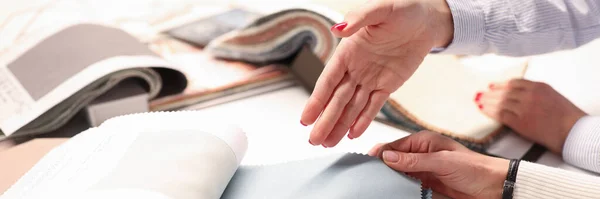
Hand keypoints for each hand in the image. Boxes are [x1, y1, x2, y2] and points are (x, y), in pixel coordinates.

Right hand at [301, 0, 453, 146]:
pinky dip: (362, 121)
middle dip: (325, 120)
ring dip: (339, 125)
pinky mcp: (386, 86)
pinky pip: (372, 107)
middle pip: (337, 99)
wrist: (426, 19)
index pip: (328, 80)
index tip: (306, 118)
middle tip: (314, 140)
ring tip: (328, 143)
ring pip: (352, 107)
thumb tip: (338, 29)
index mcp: (348, 51)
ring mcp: (370, 79)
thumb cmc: (402, 9)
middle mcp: (355, 68)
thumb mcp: (381, 9)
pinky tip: (352, 134)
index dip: (317, 100)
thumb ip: (358, 20)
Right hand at [369, 131, 508, 198]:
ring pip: (399, 174)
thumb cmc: (474, 168)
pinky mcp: (427, 185)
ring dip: (391, 179)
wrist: (494, 187)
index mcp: (424, 142)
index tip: (366, 164)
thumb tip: (387, 157)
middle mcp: (421, 154)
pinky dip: (400, 188)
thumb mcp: (442, 162)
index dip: (379, 154)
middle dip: (382, 168)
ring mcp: (424, 170)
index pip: (394, 146)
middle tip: (370, 177)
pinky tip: (394, 191)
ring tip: (379, 186)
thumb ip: (414, 160)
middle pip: (393, 160)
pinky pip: (408, 186)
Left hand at [475, 79, 586, 153]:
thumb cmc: (565, 114)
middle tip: (479, 94)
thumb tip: (517, 93)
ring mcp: (523, 108)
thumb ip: (535, 92)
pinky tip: (483, 110)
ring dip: (487, 102)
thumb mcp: (551, 95)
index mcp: (538, 86)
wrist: (571, 131)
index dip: (501, 84)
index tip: (491, 85)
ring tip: (478, 101)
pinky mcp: (520, 122)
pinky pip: (501, 115)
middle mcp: (529, 95)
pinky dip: (490, 112)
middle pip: (504, 92)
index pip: (514, 83)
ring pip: (500, 103)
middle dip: (490, 93)